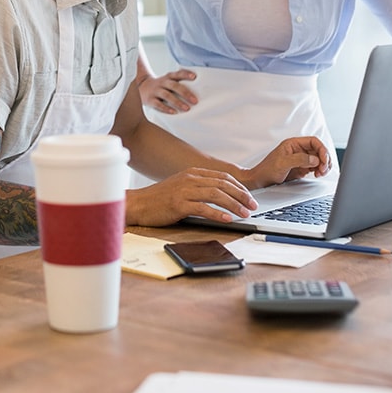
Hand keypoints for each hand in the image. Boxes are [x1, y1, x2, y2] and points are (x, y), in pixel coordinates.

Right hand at [126, 167, 256, 225]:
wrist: (138, 204)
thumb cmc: (159, 199)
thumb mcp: (181, 187)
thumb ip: (199, 188)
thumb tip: (221, 195)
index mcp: (192, 173)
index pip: (223, 177)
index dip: (239, 187)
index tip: (249, 197)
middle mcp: (190, 179)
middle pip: (223, 184)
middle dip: (242, 195)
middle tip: (253, 205)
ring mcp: (184, 191)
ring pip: (216, 195)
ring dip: (234, 205)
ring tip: (245, 213)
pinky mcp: (178, 204)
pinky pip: (203, 208)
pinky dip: (217, 213)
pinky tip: (227, 219)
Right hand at [138, 68, 197, 113]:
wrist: (140, 87)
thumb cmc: (160, 85)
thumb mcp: (168, 80)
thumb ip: (179, 82)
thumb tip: (197, 86)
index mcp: (168, 77)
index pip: (178, 74)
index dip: (186, 74)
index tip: (194, 77)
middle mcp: (162, 83)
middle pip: (174, 86)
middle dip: (185, 93)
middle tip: (195, 101)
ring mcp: (156, 91)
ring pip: (167, 95)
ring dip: (177, 102)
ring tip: (187, 108)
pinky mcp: (150, 99)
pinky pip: (158, 104)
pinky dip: (166, 108)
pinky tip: (174, 112)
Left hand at [239, 136, 330, 188]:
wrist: (260, 180)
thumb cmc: (267, 170)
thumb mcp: (282, 163)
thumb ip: (299, 159)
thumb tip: (314, 159)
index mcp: (293, 144)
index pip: (313, 141)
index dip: (321, 149)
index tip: (324, 159)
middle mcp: (299, 150)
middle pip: (319, 150)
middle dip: (324, 159)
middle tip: (323, 169)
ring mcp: (301, 159)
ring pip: (319, 159)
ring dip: (323, 166)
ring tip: (321, 173)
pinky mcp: (302, 168)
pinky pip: (316, 167)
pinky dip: (320, 170)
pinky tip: (318, 175)